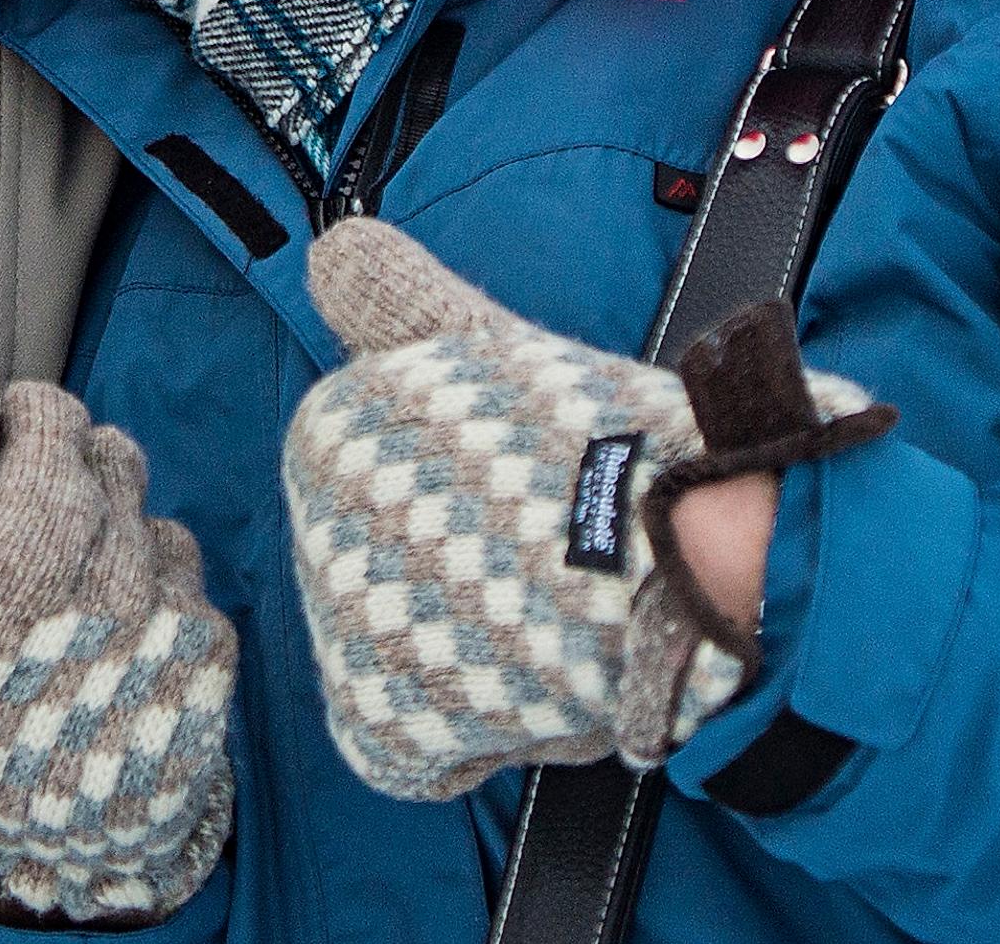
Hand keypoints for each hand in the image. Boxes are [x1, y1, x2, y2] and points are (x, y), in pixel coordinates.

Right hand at [0, 368, 239, 926]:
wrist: (32, 842)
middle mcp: (8, 608)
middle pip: (48, 436)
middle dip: (39, 415)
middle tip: (28, 424)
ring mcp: (110, 630)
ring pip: (119, 470)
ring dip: (96, 466)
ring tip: (70, 501)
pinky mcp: (184, 655)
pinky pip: (173, 540)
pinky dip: (144, 547)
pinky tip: (112, 590)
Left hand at [282, 222, 889, 800]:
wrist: (685, 542)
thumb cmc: (604, 437)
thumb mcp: (484, 345)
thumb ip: (394, 299)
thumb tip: (331, 247)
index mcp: (329, 435)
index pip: (383, 499)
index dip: (467, 508)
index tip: (524, 496)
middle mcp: (314, 529)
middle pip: (399, 582)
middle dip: (469, 582)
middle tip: (550, 553)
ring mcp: (342, 630)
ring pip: (419, 663)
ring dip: (484, 656)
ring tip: (560, 613)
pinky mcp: (378, 721)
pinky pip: (415, 752)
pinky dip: (480, 738)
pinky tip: (538, 685)